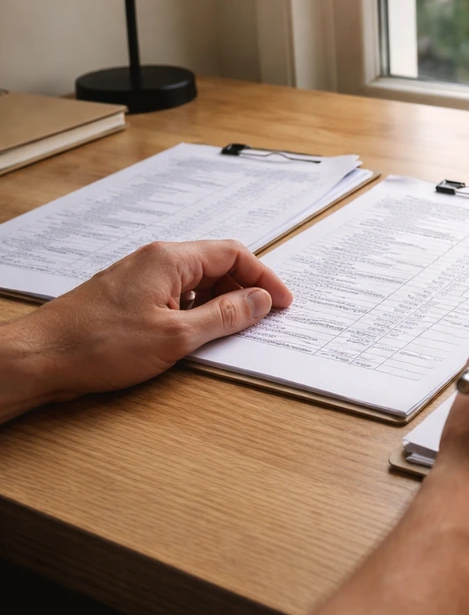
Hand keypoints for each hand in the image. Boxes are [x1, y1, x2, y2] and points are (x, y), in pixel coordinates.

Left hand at [6, 240, 291, 404]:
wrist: (39, 359)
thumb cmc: (98, 346)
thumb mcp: (175, 336)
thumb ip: (225, 316)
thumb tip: (260, 301)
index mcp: (171, 259)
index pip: (233, 255)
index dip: (264, 278)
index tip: (283, 303)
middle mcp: (156, 260)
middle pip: (217, 265)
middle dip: (245, 291)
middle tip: (262, 320)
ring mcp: (141, 278)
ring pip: (197, 282)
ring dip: (220, 303)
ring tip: (231, 332)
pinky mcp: (129, 297)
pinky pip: (177, 295)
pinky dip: (196, 312)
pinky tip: (196, 335)